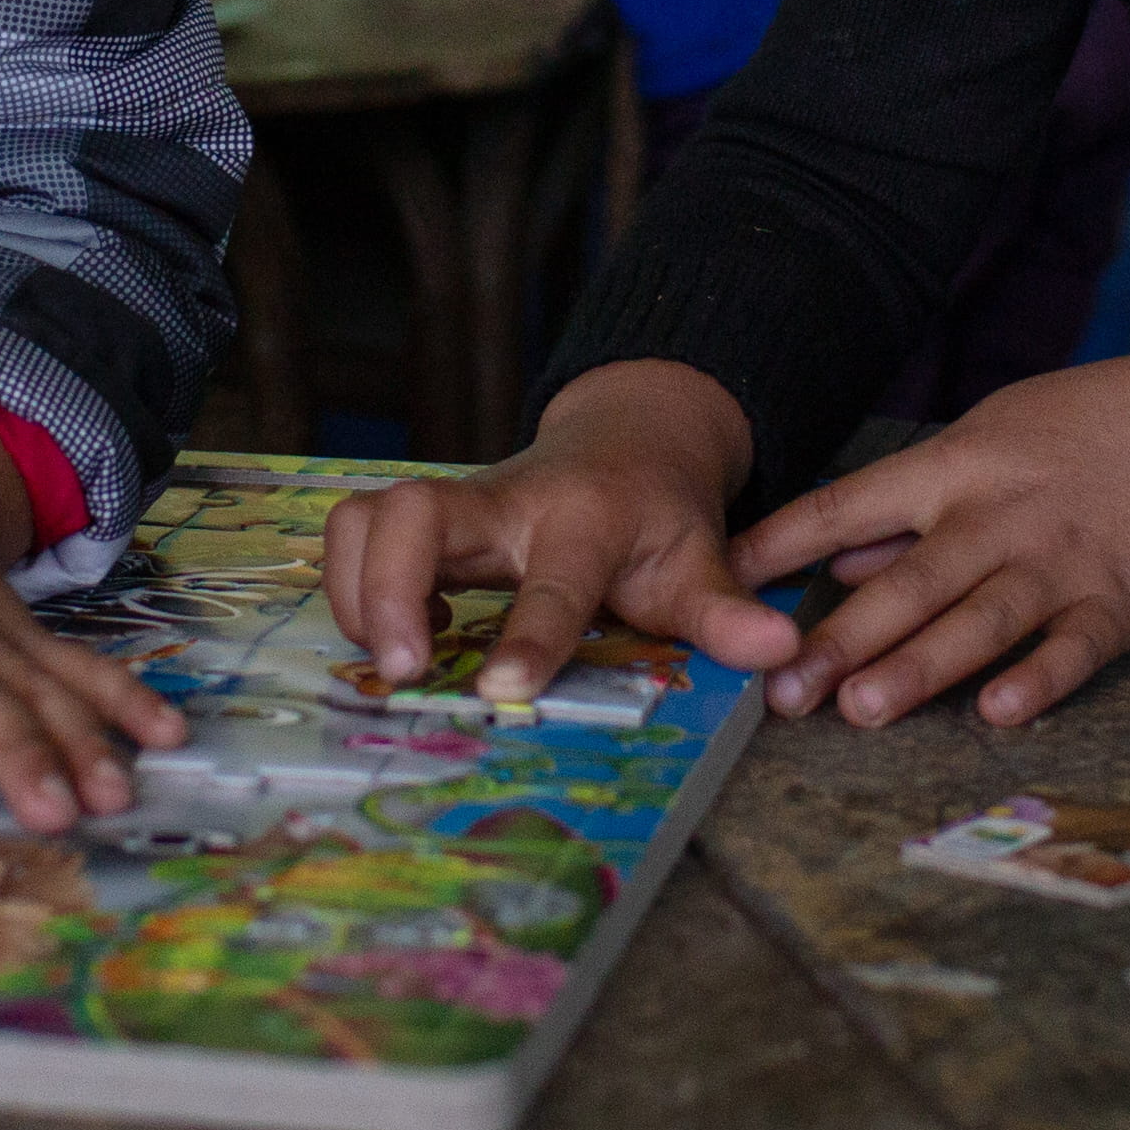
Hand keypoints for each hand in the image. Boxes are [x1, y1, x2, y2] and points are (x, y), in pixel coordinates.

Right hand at [326, 360, 805, 699]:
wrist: (629, 436)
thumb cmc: (659, 516)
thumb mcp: (703, 562)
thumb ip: (727, 612)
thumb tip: (781, 652)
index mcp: (583, 519)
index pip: (551, 580)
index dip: (527, 635)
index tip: (501, 692)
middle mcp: (504, 500)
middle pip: (414, 515)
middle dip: (387, 592)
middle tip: (402, 671)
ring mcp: (453, 503)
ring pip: (365, 517)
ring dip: (355, 593)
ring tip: (391, 661)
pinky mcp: (417, 515)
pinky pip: (353, 534)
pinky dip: (348, 590)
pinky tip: (390, 638)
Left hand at [734, 349, 1129, 732]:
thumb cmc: (1077, 434)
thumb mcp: (982, 441)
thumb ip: (908, 507)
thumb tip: (832, 558)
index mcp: (952, 470)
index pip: (848, 505)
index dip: (784, 544)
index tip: (723, 580)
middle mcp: (996, 518)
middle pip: (908, 583)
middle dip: (843, 640)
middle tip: (784, 694)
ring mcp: (1057, 562)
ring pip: (979, 620)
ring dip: (921, 667)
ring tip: (864, 711)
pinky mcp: (1118, 602)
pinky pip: (1073, 647)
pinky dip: (1039, 678)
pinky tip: (1000, 710)